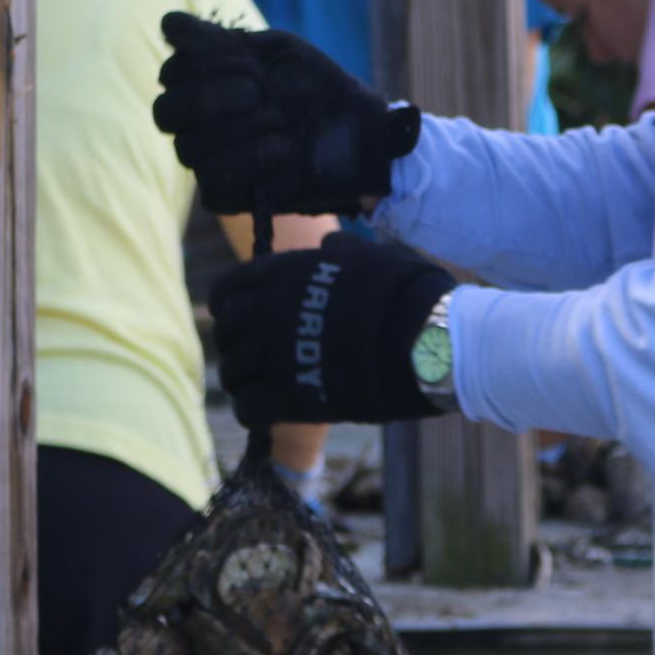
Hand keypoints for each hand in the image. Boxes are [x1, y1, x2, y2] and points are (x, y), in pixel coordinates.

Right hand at [155, 13, 419, 214]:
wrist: (356, 129)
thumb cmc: (315, 85)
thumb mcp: (274, 51)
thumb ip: (220, 40)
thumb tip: (167, 25)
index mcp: (202, 85)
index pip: (170, 73)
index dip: (205, 62)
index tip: (251, 61)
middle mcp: (196, 125)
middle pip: (165, 113)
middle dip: (210, 97)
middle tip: (257, 90)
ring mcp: (209, 160)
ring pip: (189, 148)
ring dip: (239, 128)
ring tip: (279, 119)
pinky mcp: (226, 195)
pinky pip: (212, 182)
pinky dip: (250, 160)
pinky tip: (282, 149)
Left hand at [210, 234, 451, 428]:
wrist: (428, 338)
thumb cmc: (408, 292)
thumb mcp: (372, 255)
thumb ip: (342, 252)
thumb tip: (329, 244)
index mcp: (284, 273)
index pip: (228, 290)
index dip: (230, 307)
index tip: (241, 320)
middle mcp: (269, 311)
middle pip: (226, 334)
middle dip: (236, 346)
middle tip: (255, 359)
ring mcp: (275, 354)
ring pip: (232, 372)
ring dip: (244, 381)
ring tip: (264, 388)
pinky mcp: (289, 396)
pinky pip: (247, 407)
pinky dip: (255, 410)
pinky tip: (273, 410)